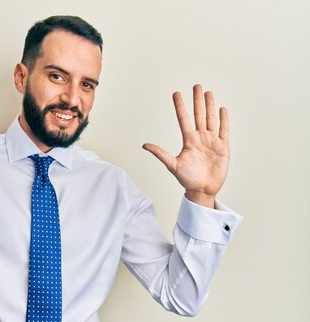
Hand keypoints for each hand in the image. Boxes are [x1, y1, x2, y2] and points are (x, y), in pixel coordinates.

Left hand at [142, 84, 229, 207]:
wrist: (202, 190)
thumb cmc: (187, 179)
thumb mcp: (172, 165)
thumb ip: (160, 153)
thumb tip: (144, 145)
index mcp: (188, 140)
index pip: (183, 119)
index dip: (180, 106)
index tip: (176, 93)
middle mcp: (200, 138)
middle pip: (199, 115)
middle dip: (197, 100)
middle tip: (196, 86)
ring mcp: (212, 141)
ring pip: (211, 119)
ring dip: (210, 106)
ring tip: (208, 93)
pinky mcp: (223, 147)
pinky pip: (224, 130)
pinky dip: (223, 120)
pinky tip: (222, 109)